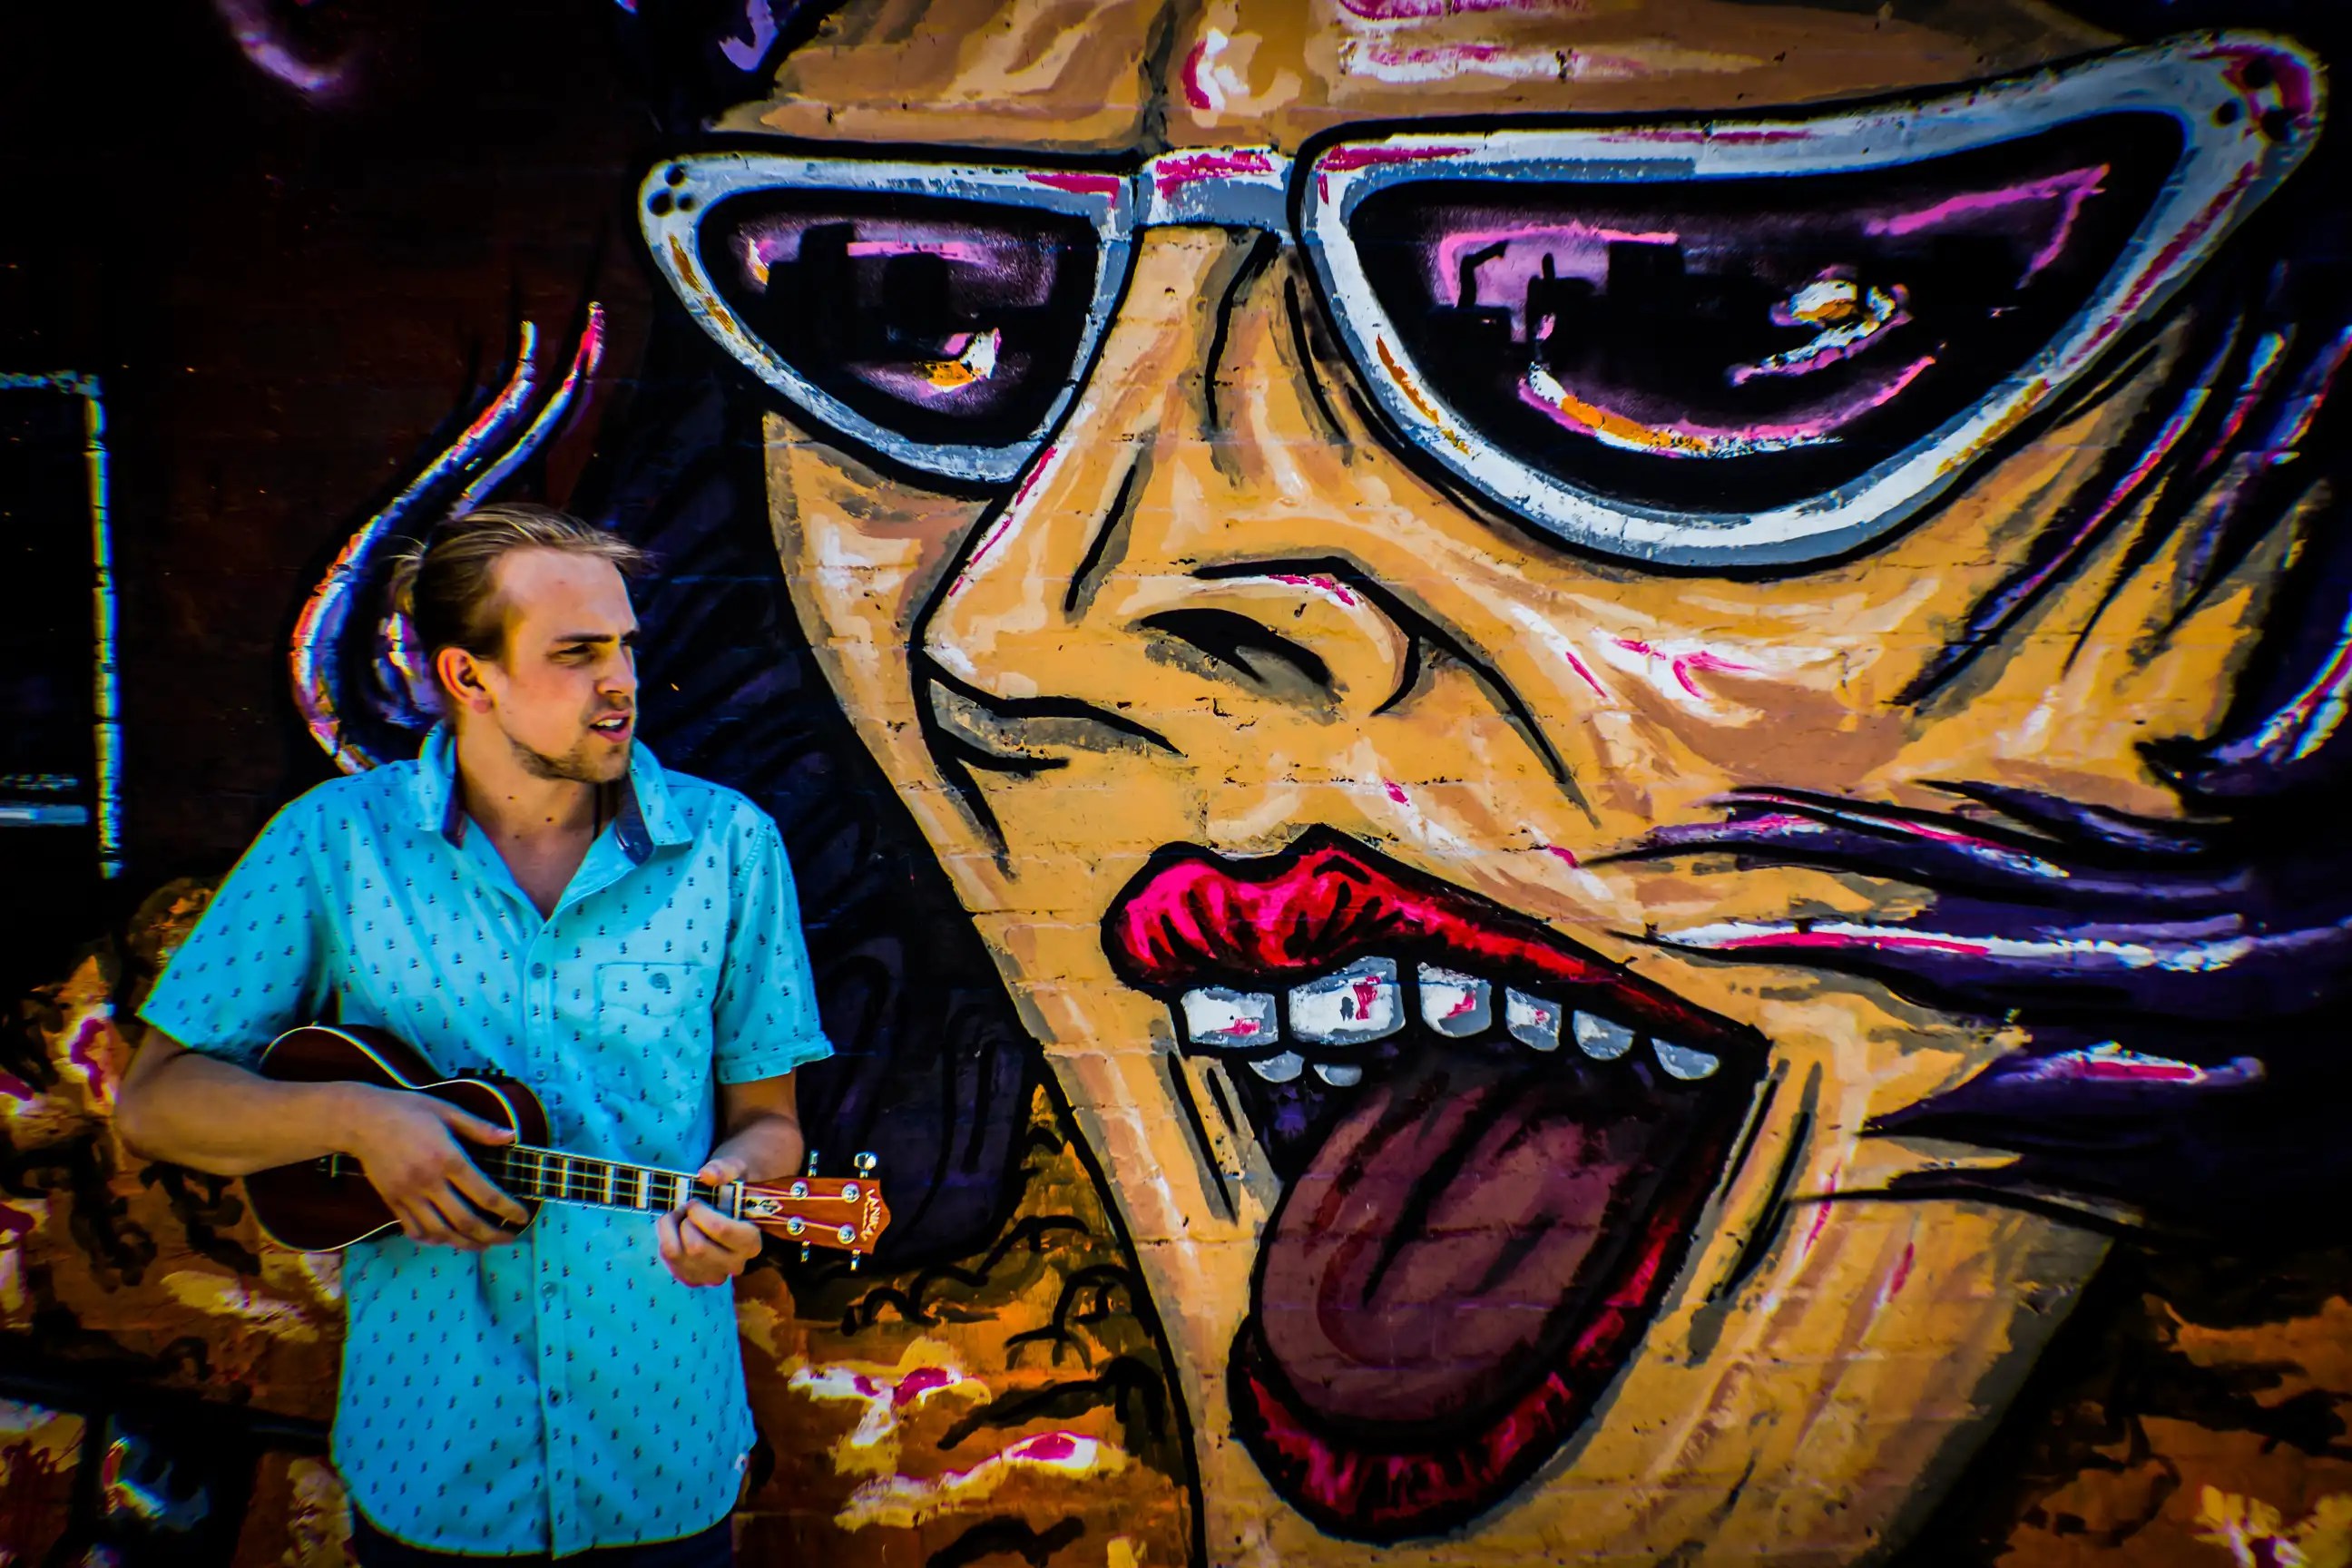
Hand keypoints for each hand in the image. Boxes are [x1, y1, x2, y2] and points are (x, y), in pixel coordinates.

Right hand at [341, 1086, 527, 1249]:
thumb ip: (480, 1128)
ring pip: (440, 1232)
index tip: (522, 1217)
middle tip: (509, 1239)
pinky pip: (414, 1229)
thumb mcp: (447, 1111)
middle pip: (466, 1222)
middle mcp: (430, 1182)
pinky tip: (445, 1239)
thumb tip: (511, 1136)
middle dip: (492, 1236)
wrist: (361, 1120)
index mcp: (449, 1159)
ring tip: (482, 1246)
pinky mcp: (391, 1201)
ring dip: (464, 1244)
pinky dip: (431, 1239)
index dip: (508, 1210)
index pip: (486, 1194)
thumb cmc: (407, 1110)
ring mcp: (408, 1195)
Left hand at [655, 1153, 763, 1287]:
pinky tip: (675, 1232)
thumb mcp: (735, 1170)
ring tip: (677, 1217)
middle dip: (684, 1222)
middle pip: (696, 1248)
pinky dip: (666, 1242)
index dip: (699, 1212)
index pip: (721, 1230)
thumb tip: (707, 1175)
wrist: (729, 1208)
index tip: (694, 1201)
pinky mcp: (695, 1280)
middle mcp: (736, 1264)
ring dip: (670, 1231)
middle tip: (685, 1208)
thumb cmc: (732, 1189)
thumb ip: (726, 1169)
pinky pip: (669, 1263)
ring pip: (678, 1256)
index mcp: (751, 1241)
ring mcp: (714, 1276)